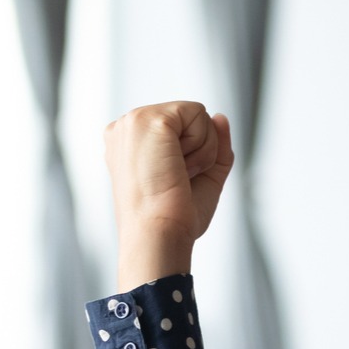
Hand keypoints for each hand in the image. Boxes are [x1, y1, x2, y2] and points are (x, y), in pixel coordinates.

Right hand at [104, 101, 233, 290]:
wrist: (160, 234)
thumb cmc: (175, 217)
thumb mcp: (203, 175)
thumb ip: (215, 144)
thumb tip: (221, 116)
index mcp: (131, 141)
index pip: (180, 129)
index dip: (192, 156)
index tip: (172, 182)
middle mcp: (128, 127)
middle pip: (190, 119)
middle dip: (199, 150)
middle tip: (176, 179)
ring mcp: (135, 121)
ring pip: (197, 116)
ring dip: (201, 150)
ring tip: (175, 174)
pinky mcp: (149, 119)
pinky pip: (199, 115)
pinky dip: (203, 146)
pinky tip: (180, 166)